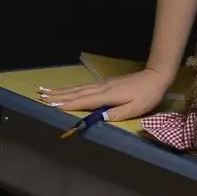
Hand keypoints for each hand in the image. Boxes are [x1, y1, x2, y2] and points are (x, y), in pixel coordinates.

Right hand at [40, 67, 172, 120]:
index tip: (52, 106)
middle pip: (76, 93)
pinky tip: (68, 91)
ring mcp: (103, 85)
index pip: (84, 101)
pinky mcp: (106, 84)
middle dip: (58, 96)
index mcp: (108, 96)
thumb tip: (100, 118)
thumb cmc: (147, 95)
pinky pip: (85, 87)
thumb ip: (118, 114)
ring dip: (62, 91)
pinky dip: (73, 89)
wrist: (155, 77)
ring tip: (47, 92)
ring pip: (79, 89)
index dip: (68, 104)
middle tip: (41, 96)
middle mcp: (102, 88)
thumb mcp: (136, 109)